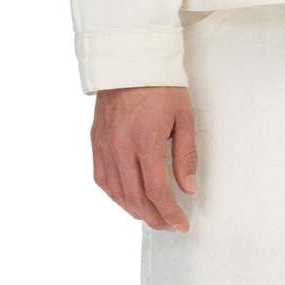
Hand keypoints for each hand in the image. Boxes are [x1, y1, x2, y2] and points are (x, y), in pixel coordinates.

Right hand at [91, 86, 196, 231]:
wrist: (128, 59)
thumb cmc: (160, 85)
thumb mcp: (183, 117)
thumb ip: (186, 156)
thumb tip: (188, 189)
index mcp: (145, 141)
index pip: (156, 191)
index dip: (169, 213)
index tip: (181, 225)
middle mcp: (121, 147)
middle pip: (136, 198)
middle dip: (155, 218)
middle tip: (170, 225)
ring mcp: (105, 145)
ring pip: (117, 193)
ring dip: (135, 211)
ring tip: (153, 217)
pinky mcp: (96, 141)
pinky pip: (102, 178)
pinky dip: (115, 195)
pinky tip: (128, 200)